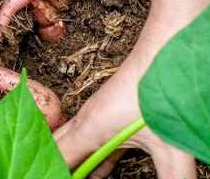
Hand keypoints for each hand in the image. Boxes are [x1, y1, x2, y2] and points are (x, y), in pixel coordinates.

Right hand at [53, 0, 209, 177]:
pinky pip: (92, 142)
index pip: (54, 161)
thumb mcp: (173, 144)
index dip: (43, 172)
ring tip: (70, 178)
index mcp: (90, 130)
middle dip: (48, 166)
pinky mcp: (114, 113)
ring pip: (73, 145)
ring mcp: (99, 115)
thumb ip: (174, 178)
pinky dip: (90, 159)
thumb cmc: (165, 86)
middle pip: (55, 152)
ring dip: (70, 165)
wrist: (170, 44)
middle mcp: (88, 121)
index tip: (35, 177)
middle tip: (44, 175)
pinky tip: (99, 171)